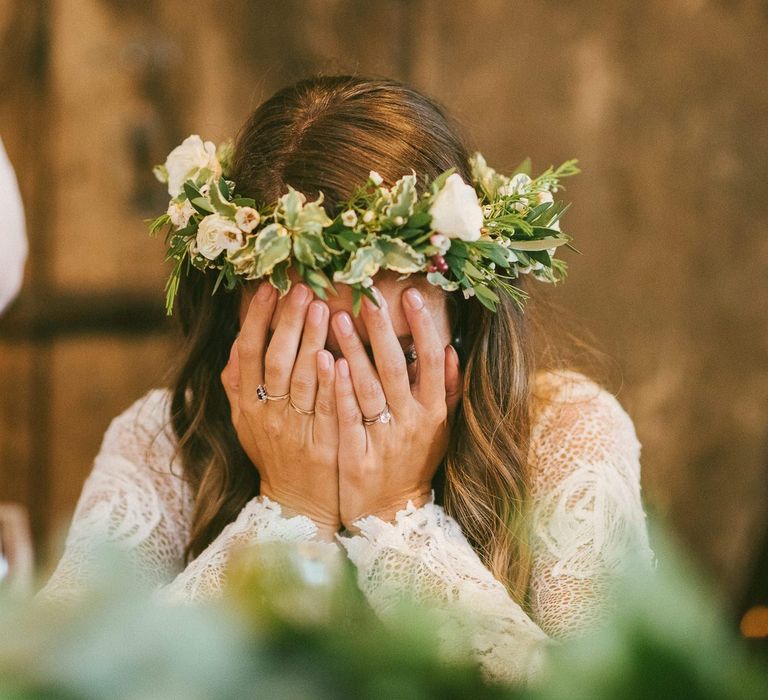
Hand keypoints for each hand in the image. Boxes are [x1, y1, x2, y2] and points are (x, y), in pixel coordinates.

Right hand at [221, 282, 339, 539]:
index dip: (256, 320)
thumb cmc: (274, 455)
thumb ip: (237, 386)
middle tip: (301, 289)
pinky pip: (327, 409)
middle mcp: (269, 416)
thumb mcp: (246, 423)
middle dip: (288, 322)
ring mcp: (297, 431)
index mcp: (248, 407)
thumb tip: (236, 345)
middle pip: (276, 360)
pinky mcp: (325, 445)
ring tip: (324, 308)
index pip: (248, 354)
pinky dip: (330, 382)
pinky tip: (337, 356)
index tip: (267, 289)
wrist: (297, 503)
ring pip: (302, 380)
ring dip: (311, 341)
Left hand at [332, 286, 461, 530]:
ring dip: (355, 351)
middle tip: (368, 296)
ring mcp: (383, 440)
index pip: (432, 361)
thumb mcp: (440, 429)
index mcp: (433, 413)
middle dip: (383, 330)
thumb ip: (447, 390)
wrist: (391, 514)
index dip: (423, 327)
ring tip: (336, 317)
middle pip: (396, 368)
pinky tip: (329, 362)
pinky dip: (340, 390)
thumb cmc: (414, 463)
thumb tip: (451, 349)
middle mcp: (411, 423)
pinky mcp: (356, 456)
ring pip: (368, 388)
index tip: (412, 294)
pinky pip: (347, 417)